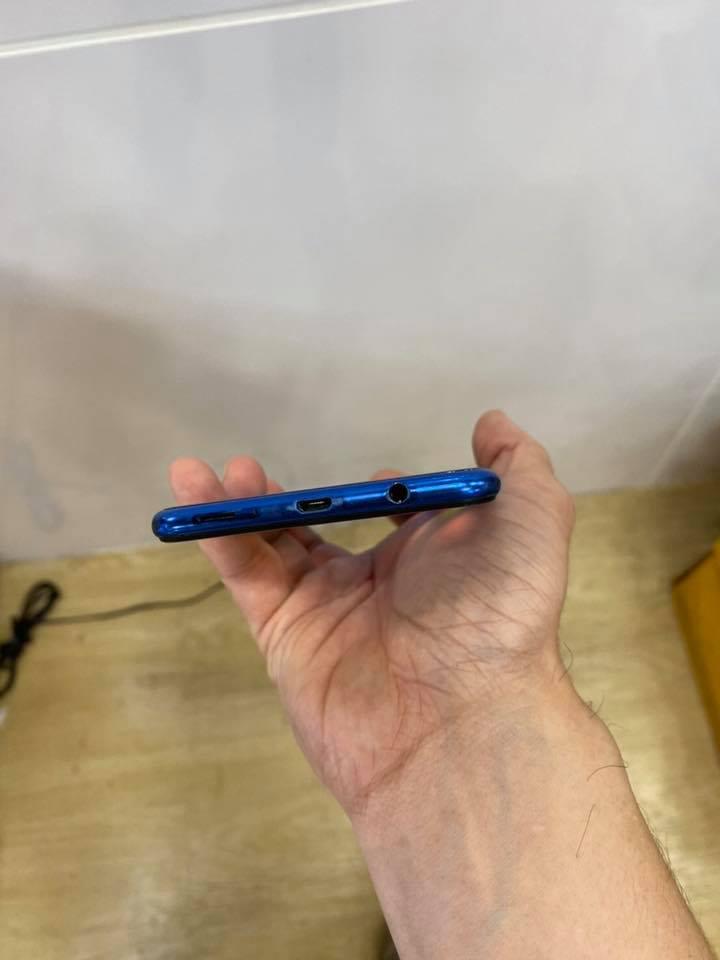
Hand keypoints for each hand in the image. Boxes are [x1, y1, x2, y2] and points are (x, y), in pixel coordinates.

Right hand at [170, 411, 574, 813]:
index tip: (379, 480)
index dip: (381, 492)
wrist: (460, 719)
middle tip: (251, 467)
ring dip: (239, 505)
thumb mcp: (533, 521)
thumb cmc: (500, 612)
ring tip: (208, 471)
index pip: (393, 519)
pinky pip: (247, 576)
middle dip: (287, 496)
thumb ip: (516, 465)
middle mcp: (378, 584)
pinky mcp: (286, 635)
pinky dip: (219, 535)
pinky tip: (199, 494)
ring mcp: (327, 610)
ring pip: (271, 547)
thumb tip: (491, 422)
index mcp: (431, 558)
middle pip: (319, 527)